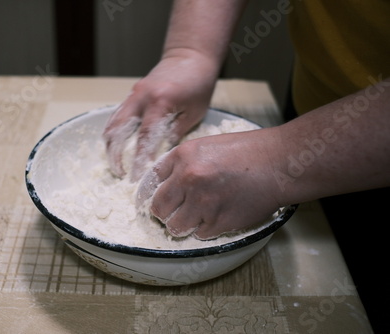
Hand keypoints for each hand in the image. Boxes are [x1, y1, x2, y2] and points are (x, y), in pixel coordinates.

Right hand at [102, 51, 218, 180]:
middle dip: (115, 156)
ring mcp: (133, 94)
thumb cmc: (198, 84)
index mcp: (160, 102)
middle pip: (117, 132)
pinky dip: (113, 134)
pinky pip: (116, 117)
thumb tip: (161, 157)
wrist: (190, 55)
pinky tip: (118, 148)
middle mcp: (141, 97)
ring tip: (117, 165)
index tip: (137, 178)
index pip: (144, 138)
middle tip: (120, 174)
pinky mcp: (131, 94)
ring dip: (110, 147)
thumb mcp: (194, 113)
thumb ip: (175, 134)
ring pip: (111, 124)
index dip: (138, 160)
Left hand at [136, 129, 282, 239]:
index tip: (154, 200)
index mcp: (183, 156)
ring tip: (194, 218)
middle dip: (163, 213)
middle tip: (172, 213)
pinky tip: (217, 217)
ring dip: (182, 225)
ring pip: (175, 227)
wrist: (278, 163)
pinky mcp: (219, 222)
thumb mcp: (207, 146)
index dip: (151, 193)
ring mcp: (203, 202)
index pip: (150, 180)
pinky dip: (206, 229)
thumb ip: (183, 163)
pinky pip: (200, 234)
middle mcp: (188, 178)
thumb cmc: (247, 152)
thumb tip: (166, 184)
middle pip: (158, 207)